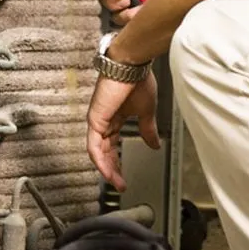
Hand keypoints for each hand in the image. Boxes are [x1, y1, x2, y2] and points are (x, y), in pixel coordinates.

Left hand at [86, 72, 159, 191]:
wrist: (132, 65)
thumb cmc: (139, 80)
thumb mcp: (146, 111)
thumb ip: (147, 129)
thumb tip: (154, 144)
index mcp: (115, 117)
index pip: (113, 145)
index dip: (118, 161)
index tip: (124, 176)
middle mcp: (104, 120)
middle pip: (104, 151)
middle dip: (112, 169)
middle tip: (119, 184)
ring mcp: (97, 120)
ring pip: (98, 151)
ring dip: (106, 168)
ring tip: (115, 182)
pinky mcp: (95, 119)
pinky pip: (94, 145)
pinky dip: (100, 159)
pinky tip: (107, 171)